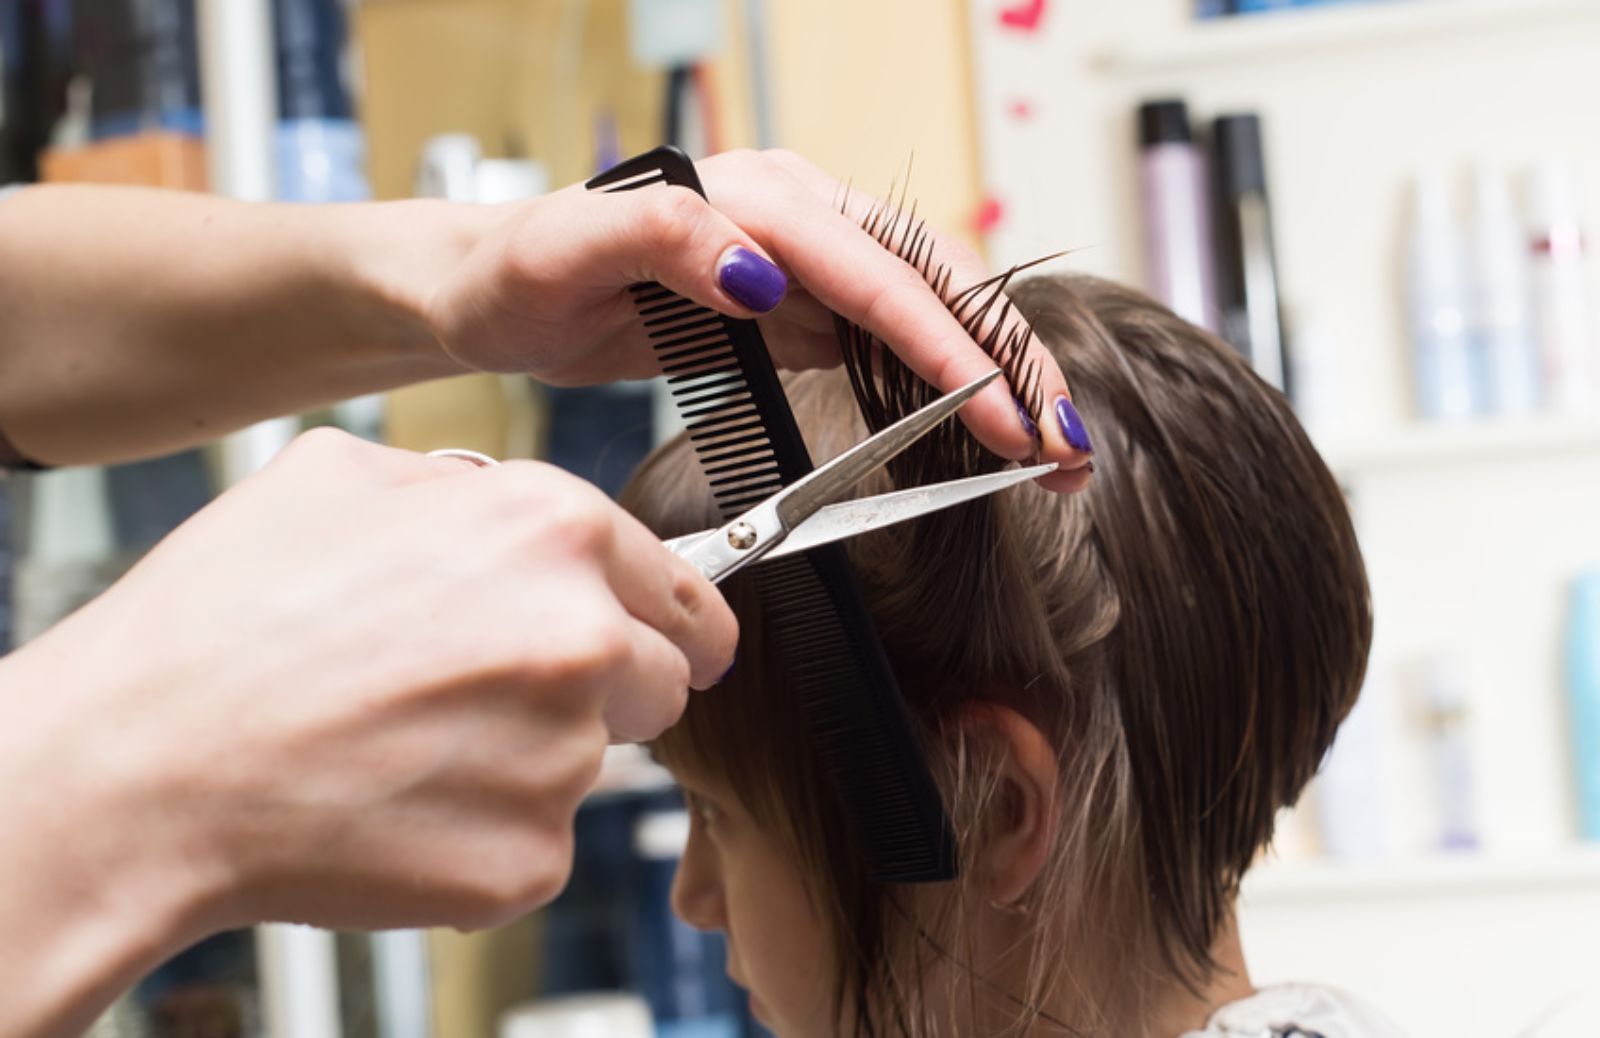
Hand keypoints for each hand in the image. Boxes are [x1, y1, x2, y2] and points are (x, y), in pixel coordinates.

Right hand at [0, 429, 736, 1031]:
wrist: (141, 770)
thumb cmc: (218, 622)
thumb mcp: (336, 477)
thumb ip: (458, 485)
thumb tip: (500, 502)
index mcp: (549, 530)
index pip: (680, 589)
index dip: (666, 621)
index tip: (667, 645)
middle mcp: (578, 638)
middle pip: (658, 682)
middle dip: (602, 690)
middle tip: (493, 698)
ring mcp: (560, 757)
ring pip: (587, 763)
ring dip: (525, 759)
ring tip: (405, 743)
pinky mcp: (528, 857)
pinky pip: (535, 841)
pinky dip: (482, 833)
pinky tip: (394, 802)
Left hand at [425, 149, 1090, 490]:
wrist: (493, 285)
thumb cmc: (520, 266)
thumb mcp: (568, 250)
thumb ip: (665, 235)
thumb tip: (764, 271)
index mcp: (759, 195)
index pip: (880, 276)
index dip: (950, 351)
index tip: (1003, 418)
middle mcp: (797, 216)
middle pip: (936, 284)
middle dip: (1012, 365)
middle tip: (1067, 447)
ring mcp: (803, 258)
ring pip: (929, 309)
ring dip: (997, 376)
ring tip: (1053, 447)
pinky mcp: (796, 301)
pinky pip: (890, 335)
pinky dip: (945, 383)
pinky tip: (979, 425)